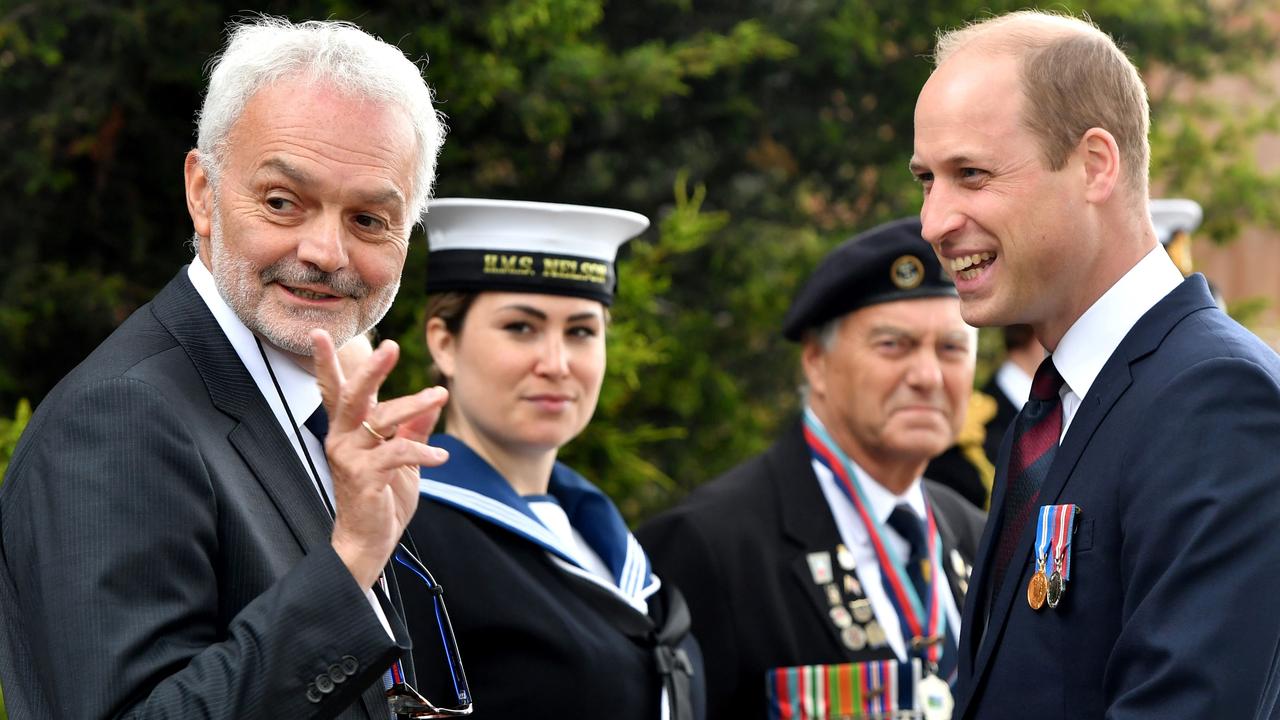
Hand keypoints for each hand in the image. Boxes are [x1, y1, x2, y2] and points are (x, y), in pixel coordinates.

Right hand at [311, 329, 449, 589]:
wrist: (369, 541)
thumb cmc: (383, 499)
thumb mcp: (403, 460)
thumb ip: (413, 429)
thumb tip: (431, 401)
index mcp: (347, 431)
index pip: (334, 390)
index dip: (326, 362)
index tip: (318, 332)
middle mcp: (341, 439)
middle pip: (353, 395)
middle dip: (371, 369)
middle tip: (391, 346)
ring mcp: (349, 457)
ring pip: (380, 419)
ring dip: (414, 404)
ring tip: (440, 395)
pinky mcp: (363, 476)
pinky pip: (396, 452)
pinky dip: (422, 450)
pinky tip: (441, 457)